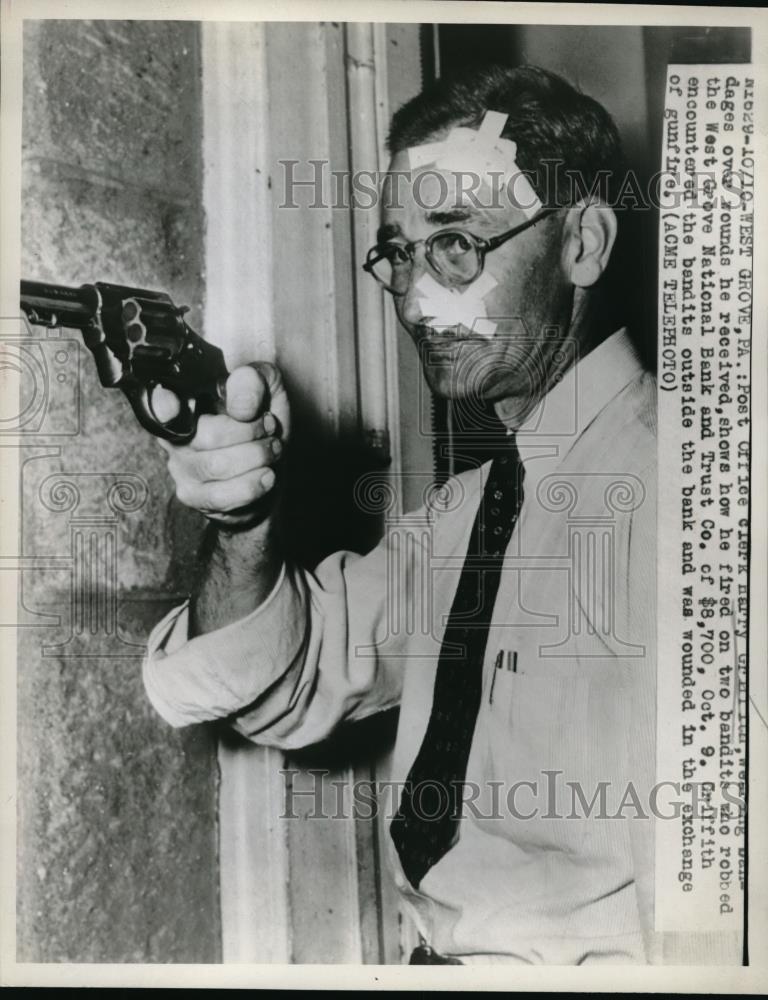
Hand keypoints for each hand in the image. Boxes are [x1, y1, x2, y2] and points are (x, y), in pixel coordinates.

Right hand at [153, 362, 289, 527]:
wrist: (269, 474)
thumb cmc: (261, 429)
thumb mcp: (268, 394)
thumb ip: (255, 381)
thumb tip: (241, 401)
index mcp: (187, 402)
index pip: (161, 403)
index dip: (163, 405)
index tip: (172, 405)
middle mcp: (175, 434)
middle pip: (210, 434)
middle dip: (252, 432)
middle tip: (270, 429)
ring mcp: (181, 468)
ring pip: (218, 465)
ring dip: (257, 457)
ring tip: (272, 451)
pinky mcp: (193, 496)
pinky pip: (222, 495)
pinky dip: (253, 484)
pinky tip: (266, 475)